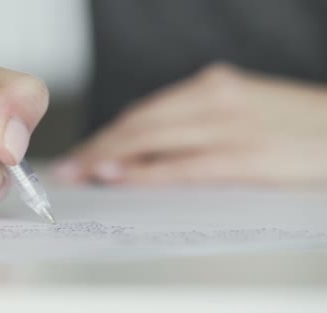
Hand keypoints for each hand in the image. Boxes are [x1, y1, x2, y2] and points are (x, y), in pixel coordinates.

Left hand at [53, 63, 326, 185]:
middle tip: (68, 169)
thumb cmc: (293, 127)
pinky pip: (181, 164)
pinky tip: (116, 177)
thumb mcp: (242, 111)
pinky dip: (143, 171)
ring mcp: (228, 125)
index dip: (106, 135)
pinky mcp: (244, 154)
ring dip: (107, 158)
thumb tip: (147, 150)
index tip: (81, 152)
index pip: (144, 113)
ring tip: (79, 176)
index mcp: (211, 86)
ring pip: (150, 139)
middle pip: (138, 124)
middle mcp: (213, 98)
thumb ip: (197, 124)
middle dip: (97, 148)